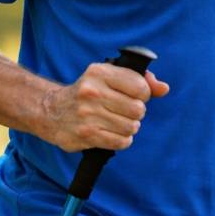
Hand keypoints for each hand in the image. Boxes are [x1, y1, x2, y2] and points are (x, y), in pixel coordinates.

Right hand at [40, 62, 169, 151]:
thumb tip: (164, 88)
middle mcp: (92, 92)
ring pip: (131, 127)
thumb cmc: (88, 93)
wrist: (50, 111)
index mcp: (100, 73)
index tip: (134, 95)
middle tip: (124, 111)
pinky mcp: (86, 135)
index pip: (140, 86)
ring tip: (117, 122)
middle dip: (136, 112)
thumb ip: (141, 79)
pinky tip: (113, 133)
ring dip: (129, 127)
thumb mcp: (109, 77)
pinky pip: (121, 142)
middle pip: (138, 109)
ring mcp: (88, 115)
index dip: (143, 94)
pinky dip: (122, 140)